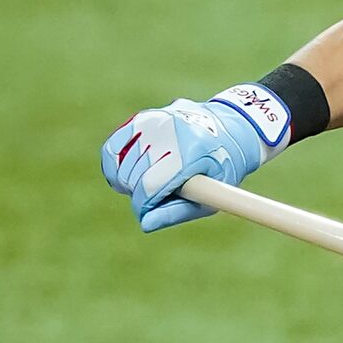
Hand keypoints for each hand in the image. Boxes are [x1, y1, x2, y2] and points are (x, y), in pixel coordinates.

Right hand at [100, 87, 287, 231]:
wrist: (229, 129)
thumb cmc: (220, 170)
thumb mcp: (209, 197)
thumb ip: (175, 211)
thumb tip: (145, 224)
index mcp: (192, 152)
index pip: (152, 184)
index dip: (143, 204)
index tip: (145, 213)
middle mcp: (169, 131)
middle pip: (134, 174)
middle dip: (138, 193)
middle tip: (154, 197)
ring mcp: (154, 121)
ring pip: (120, 162)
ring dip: (127, 181)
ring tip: (148, 184)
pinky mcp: (142, 118)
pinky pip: (113, 147)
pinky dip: (116, 165)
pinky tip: (130, 173)